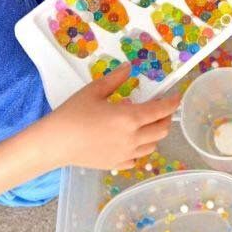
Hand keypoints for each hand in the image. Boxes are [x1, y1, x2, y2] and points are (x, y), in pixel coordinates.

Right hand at [42, 63, 179, 169]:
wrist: (55, 143)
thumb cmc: (73, 113)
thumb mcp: (94, 90)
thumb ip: (115, 79)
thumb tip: (129, 67)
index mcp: (130, 118)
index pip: (161, 110)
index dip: (172, 103)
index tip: (177, 96)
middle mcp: (133, 138)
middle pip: (162, 130)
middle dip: (166, 118)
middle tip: (160, 108)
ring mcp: (125, 154)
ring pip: (152, 146)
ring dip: (155, 133)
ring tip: (146, 123)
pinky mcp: (116, 164)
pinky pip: (137, 158)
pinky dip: (141, 148)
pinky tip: (132, 140)